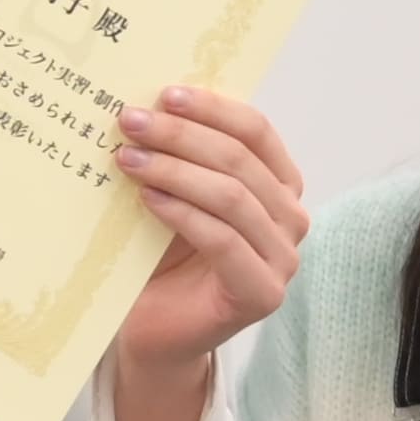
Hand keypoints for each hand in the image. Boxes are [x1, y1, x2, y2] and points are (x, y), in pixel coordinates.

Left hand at [104, 84, 310, 420]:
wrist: (154, 328)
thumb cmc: (161, 256)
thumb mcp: (172, 193)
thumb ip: (178, 155)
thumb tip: (146, 101)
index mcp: (278, 184)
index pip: (256, 132)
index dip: (213, 108)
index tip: (164, 92)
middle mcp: (291, 218)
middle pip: (242, 160)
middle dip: (182, 135)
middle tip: (131, 121)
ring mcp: (284, 259)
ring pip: (233, 197)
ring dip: (175, 170)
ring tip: (128, 157)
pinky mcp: (263, 294)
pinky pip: (224, 240)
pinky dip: (182, 213)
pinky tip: (146, 199)